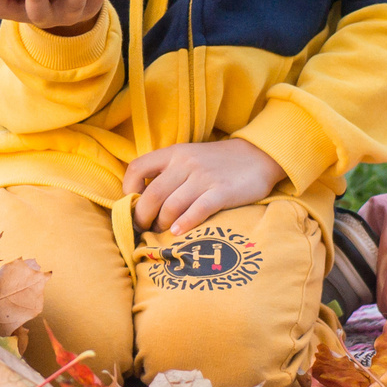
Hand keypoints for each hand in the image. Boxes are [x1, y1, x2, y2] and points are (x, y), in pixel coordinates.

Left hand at [123, 139, 285, 236]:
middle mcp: (185, 164)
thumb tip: (141, 197)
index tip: (132, 205)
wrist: (258, 156)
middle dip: (142, 216)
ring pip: (171, 206)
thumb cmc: (218, 162)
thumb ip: (167, 172)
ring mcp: (204, 178)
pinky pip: (197, 210)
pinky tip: (177, 232)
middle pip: (152, 195)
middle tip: (142, 229)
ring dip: (161, 224)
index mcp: (174, 153)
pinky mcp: (222, 192)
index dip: (128, 190)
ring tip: (160, 233)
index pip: (137, 168)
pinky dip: (184, 224)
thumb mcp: (188, 157)